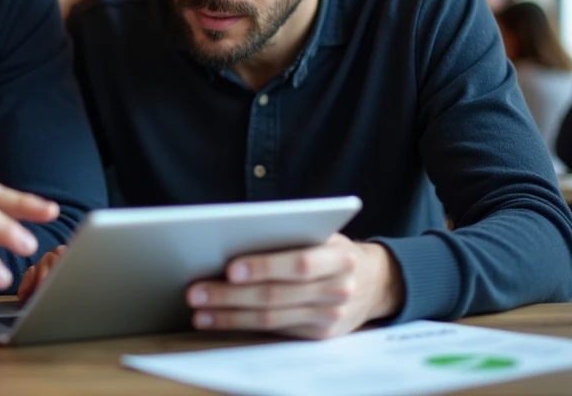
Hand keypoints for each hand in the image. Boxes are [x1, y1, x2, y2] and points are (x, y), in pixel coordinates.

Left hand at [186, 234, 403, 339]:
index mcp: (339, 258)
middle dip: (231, 295)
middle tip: (195, 292)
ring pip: (272, 319)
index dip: (265, 267)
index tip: (230, 268)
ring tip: (199, 311)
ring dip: (230, 316)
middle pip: (277, 296)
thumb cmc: (333, 250)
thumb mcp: (324, 234)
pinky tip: (218, 321)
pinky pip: (276, 332)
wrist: (376, 282)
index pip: (299, 264)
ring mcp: (329, 317)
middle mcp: (338, 290)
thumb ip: (291, 235)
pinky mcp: (319, 336)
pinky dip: (244, 327)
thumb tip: (235, 235)